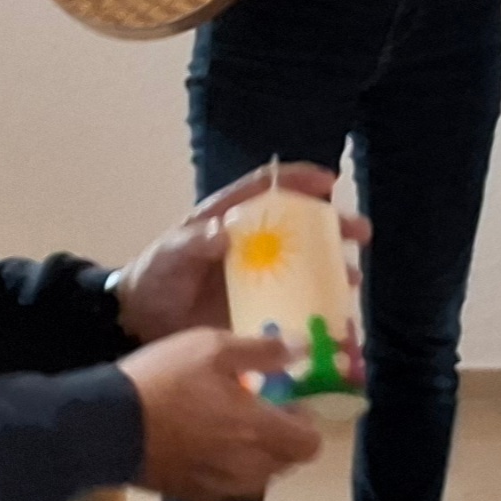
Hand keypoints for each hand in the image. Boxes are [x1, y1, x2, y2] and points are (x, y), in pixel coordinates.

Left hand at [115, 161, 367, 342]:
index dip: (298, 180)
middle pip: (299, 228)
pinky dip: (316, 310)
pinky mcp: (258, 309)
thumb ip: (194, 242)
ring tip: (352, 280)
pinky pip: (293, 306)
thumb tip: (224, 231)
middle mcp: (251, 245)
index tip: (330, 181)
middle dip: (332, 227)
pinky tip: (335, 320)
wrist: (140, 320)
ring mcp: (258, 277)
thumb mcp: (170, 254)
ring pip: (303, 267)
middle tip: (360, 233)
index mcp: (230, 219)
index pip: (267, 189)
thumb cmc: (154, 276)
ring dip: (331, 271)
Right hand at [121, 326, 322, 500]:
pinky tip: (199, 447)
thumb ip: (263, 351)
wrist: (107, 425)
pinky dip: (224, 470)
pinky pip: (226, 487)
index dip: (304, 421)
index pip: (310, 443)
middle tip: (252, 410)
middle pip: (287, 462)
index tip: (283, 400)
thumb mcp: (212, 347)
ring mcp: (221, 486)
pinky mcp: (194, 496)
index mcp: (260, 431)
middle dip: (279, 437)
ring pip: (257, 477)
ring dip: (253, 456)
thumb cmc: (164, 381)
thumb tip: (302, 350)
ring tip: (225, 429)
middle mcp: (249, 467)